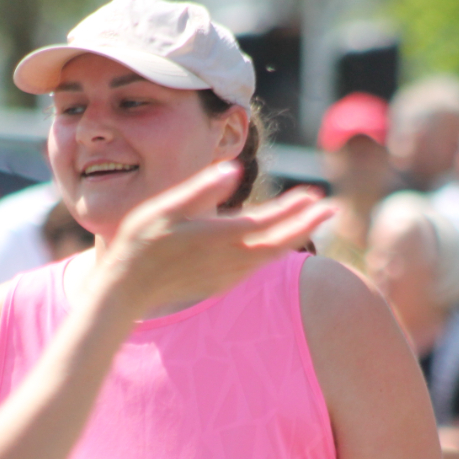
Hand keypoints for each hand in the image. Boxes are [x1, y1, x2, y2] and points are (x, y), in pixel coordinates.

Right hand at [97, 161, 334, 315]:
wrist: (127, 288)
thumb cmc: (141, 240)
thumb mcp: (165, 208)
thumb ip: (201, 189)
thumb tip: (234, 169)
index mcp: (219, 237)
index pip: (268, 221)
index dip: (294, 209)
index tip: (314, 194)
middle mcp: (230, 259)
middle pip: (280, 242)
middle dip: (307, 224)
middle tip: (331, 208)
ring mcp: (228, 274)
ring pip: (272, 256)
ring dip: (296, 238)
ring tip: (314, 221)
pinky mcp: (222, 283)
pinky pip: (258, 267)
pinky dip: (276, 253)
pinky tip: (281, 244)